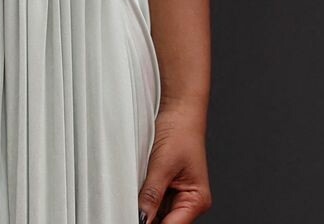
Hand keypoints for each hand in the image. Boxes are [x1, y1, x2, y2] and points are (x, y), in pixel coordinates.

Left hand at [139, 102, 211, 222]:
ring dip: (144, 208)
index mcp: (196, 200)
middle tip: (127, 210)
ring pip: (158, 212)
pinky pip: (154, 200)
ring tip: (130, 199)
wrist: (179, 111)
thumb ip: (151, 195)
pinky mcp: (167, 185)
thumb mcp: (162, 166)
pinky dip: (143, 199)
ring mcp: (178, 194)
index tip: (134, 219)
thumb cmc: (180, 133)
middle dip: (147, 217)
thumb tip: (142, 218)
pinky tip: (134, 194)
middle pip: (165, 221)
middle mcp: (189, 200)